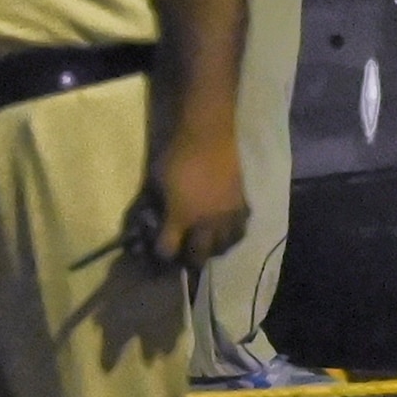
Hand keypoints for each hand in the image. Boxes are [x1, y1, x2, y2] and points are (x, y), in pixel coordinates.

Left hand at [145, 127, 248, 268]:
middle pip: (198, 255)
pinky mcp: (242, 206)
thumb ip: (156, 203)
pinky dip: (232, 235)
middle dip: (189, 259)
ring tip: (208, 246)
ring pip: (223, 247)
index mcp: (180, 217)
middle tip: (185, 256)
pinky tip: (226, 231)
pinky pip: (240, 230)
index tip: (161, 251)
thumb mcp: (156, 181)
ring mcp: (226, 216)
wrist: (208, 137)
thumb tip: (154, 216)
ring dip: (213, 249)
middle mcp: (205, 223)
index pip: (168, 249)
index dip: (162, 253)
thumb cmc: (177, 156)